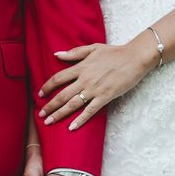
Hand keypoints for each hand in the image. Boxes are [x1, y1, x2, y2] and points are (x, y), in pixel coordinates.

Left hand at [37, 34, 159, 130]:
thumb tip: (57, 55)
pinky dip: (80, 120)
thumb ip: (74, 53)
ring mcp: (94, 90)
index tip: (40, 94)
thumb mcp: (93, 48)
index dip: (47, 87)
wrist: (134, 58)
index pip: (58, 78)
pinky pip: (90, 111)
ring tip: (49, 122)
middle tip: (41, 114)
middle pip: (62, 95)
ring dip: (59, 114)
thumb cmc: (114, 52)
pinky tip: (71, 127)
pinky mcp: (105, 97)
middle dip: (50, 105)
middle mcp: (85, 79)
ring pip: (73, 104)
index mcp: (81, 67)